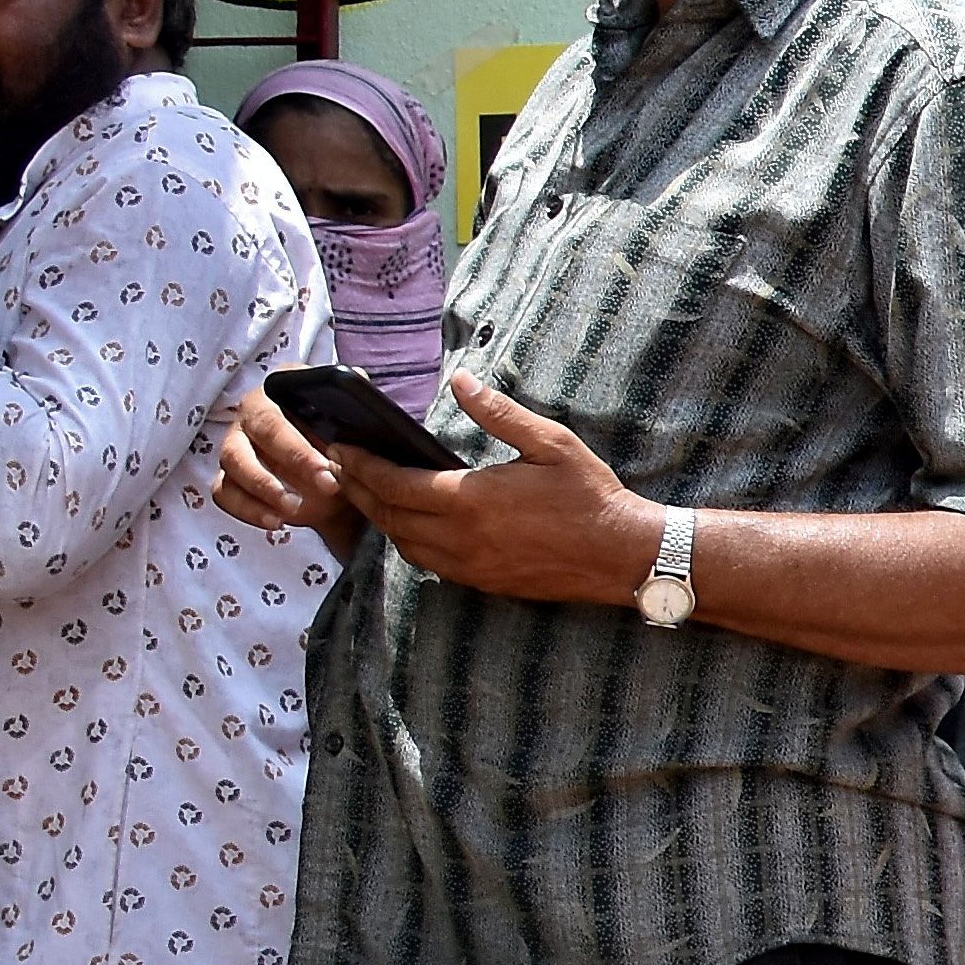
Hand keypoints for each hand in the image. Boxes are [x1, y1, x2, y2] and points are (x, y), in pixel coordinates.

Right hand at [210, 385, 373, 553]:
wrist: (331, 468)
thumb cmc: (338, 436)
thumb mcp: (351, 420)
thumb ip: (354, 401)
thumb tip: (359, 381)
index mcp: (278, 390)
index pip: (283, 414)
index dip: (302, 445)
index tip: (330, 470)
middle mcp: (252, 412)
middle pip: (259, 434)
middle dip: (292, 464)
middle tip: (326, 487)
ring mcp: (236, 443)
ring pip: (233, 461)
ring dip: (263, 489)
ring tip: (294, 510)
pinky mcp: (228, 476)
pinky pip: (224, 492)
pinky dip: (247, 509)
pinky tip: (274, 522)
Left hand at [341, 377, 660, 607]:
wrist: (625, 555)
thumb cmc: (592, 496)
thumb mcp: (550, 444)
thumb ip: (499, 414)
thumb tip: (461, 382)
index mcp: (470, 500)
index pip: (393, 483)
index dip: (361, 465)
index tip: (341, 447)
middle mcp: (461, 538)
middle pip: (388, 516)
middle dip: (358, 490)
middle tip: (340, 468)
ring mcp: (471, 566)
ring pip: (403, 544)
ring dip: (380, 519)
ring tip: (367, 495)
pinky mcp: (484, 582)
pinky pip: (429, 564)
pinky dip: (408, 542)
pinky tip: (410, 526)